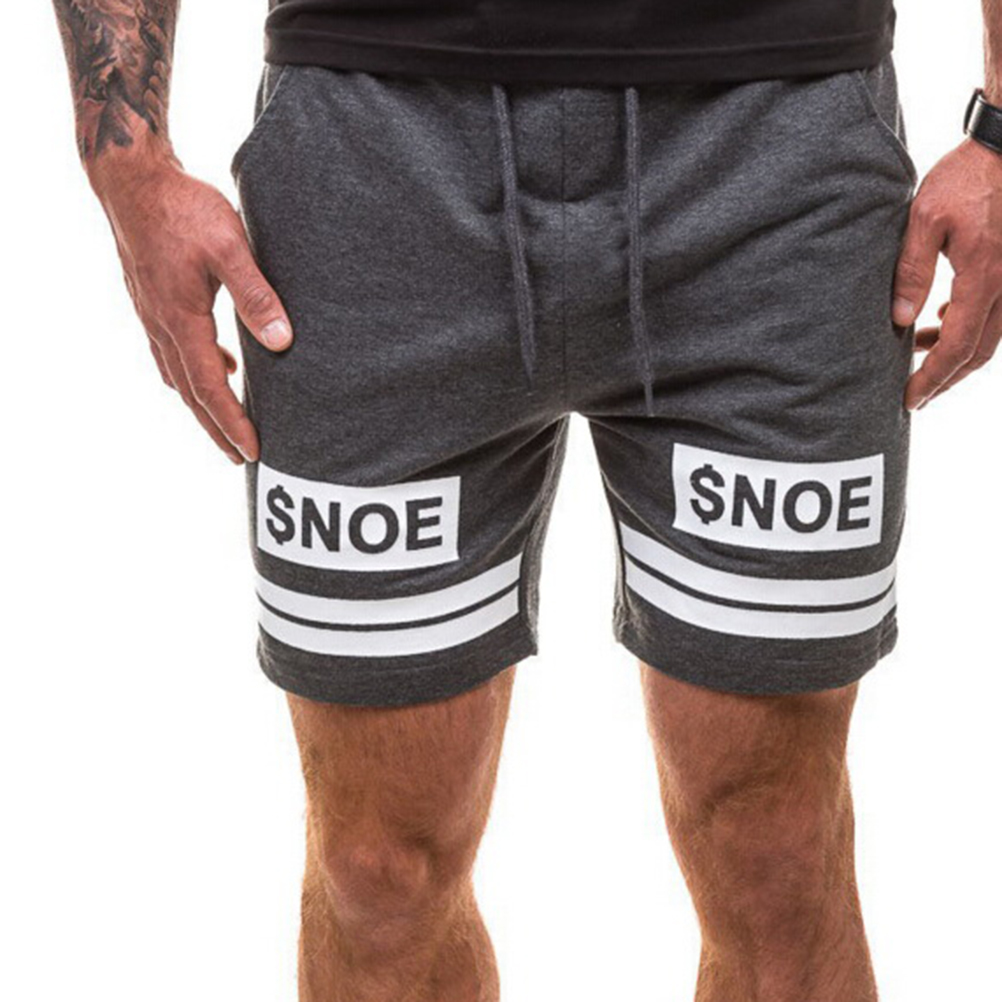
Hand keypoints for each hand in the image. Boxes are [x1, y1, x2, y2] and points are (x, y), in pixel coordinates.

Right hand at [93, 152, 291, 462]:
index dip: (231, 422)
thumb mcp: (229, 246)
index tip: (251, 451)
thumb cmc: (182, 207)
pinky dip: (195, 373)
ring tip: (228, 426)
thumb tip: (282, 342)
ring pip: (179, 376)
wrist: (132, 180)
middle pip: (190, 393)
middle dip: (216, 428)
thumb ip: (255, 293)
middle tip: (239, 458)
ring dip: (204, 405)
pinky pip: (173, 353)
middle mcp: (162, 325)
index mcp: (181, 318)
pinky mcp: (153, 303)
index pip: (209, 386)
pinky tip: (221, 367)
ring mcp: (153, 315)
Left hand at [892, 136, 1001, 409]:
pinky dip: (969, 326)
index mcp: (985, 277)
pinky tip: (940, 319)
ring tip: (916, 351)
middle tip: (914, 393)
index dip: (933, 378)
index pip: (958, 345)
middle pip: (979, 351)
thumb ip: (911, 270)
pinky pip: (997, 312)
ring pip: (991, 335)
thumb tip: (898, 319)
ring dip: (955, 351)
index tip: (910, 399)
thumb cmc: (967, 175)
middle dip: (945, 377)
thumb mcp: (925, 219)